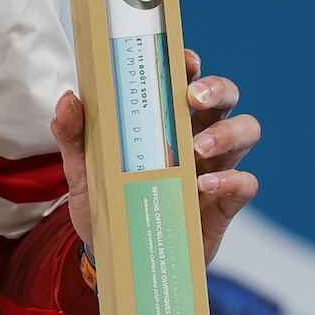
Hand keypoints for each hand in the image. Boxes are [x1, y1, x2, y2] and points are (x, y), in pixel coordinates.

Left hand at [50, 50, 261, 261]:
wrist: (112, 255)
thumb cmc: (105, 201)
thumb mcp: (82, 169)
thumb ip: (73, 135)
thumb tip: (69, 98)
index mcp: (167, 118)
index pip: (188, 78)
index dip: (191, 64)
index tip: (183, 60)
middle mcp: (197, 135)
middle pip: (227, 97)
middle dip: (217, 89)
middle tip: (193, 98)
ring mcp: (214, 167)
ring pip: (246, 131)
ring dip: (227, 133)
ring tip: (196, 149)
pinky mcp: (223, 204)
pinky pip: (246, 183)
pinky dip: (231, 180)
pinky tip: (202, 185)